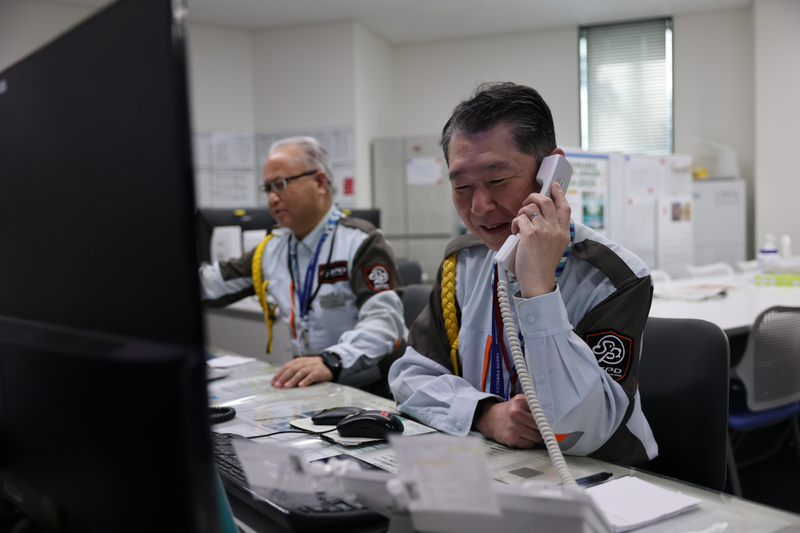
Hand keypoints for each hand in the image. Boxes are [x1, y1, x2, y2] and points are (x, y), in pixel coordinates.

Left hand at [271, 356, 332, 387]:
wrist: (328, 364)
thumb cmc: (312, 368)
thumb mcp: (302, 366)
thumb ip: (293, 371)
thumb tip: (281, 381)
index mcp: (298, 361)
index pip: (286, 366)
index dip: (279, 374)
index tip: (273, 382)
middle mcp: (304, 363)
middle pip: (292, 369)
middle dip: (283, 377)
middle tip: (278, 385)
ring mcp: (311, 367)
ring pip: (300, 372)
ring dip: (293, 379)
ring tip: (286, 386)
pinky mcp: (318, 372)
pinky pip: (311, 376)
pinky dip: (306, 380)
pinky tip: (301, 385)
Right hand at [475, 394, 541, 447]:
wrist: (491, 419)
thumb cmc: (510, 411)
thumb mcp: (521, 401)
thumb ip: (534, 406)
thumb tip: (549, 419)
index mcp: (519, 402)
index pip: (540, 415)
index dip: (542, 419)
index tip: (542, 421)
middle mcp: (515, 414)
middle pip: (540, 427)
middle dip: (539, 428)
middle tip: (534, 426)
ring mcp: (513, 428)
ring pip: (536, 437)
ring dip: (534, 436)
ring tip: (527, 430)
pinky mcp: (511, 440)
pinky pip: (529, 444)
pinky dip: (528, 442)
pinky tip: (521, 436)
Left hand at [510, 182, 570, 297]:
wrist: (538, 281)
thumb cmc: (542, 267)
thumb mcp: (555, 247)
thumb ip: (552, 232)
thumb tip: (539, 217)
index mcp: (564, 233)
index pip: (565, 208)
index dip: (559, 194)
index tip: (554, 186)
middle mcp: (556, 229)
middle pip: (546, 201)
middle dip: (533, 197)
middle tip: (527, 202)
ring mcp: (544, 230)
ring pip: (530, 208)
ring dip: (521, 213)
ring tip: (519, 223)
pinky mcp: (530, 234)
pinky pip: (519, 218)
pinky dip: (514, 223)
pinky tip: (515, 232)